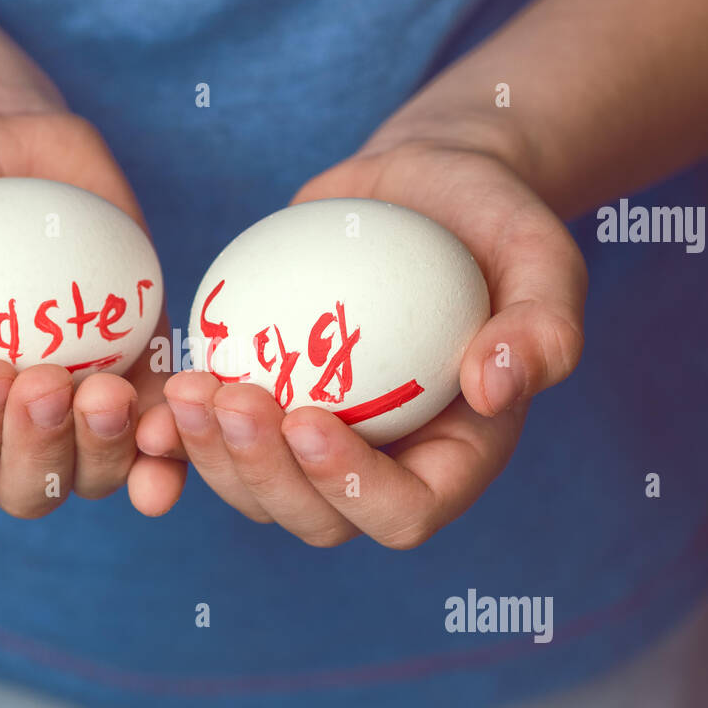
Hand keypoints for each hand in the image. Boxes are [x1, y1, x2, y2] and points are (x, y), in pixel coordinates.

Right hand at [0, 107, 186, 514]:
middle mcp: (5, 429)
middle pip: (32, 486)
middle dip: (44, 453)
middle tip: (50, 383)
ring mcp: (76, 401)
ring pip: (101, 466)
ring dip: (111, 448)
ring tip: (108, 390)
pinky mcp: (135, 362)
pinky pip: (160, 419)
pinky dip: (174, 432)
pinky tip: (181, 409)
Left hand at [136, 139, 585, 547]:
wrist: (421, 190)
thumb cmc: (491, 223)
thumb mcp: (541, 257)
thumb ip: (544, 325)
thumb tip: (494, 389)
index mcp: (454, 460)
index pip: (404, 512)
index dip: (351, 487)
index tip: (308, 417)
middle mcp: (385, 468)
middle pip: (318, 518)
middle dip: (263, 474)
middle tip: (229, 398)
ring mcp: (323, 444)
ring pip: (257, 491)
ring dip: (213, 456)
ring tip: (189, 387)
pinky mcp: (272, 406)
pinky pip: (220, 440)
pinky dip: (185, 428)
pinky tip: (164, 382)